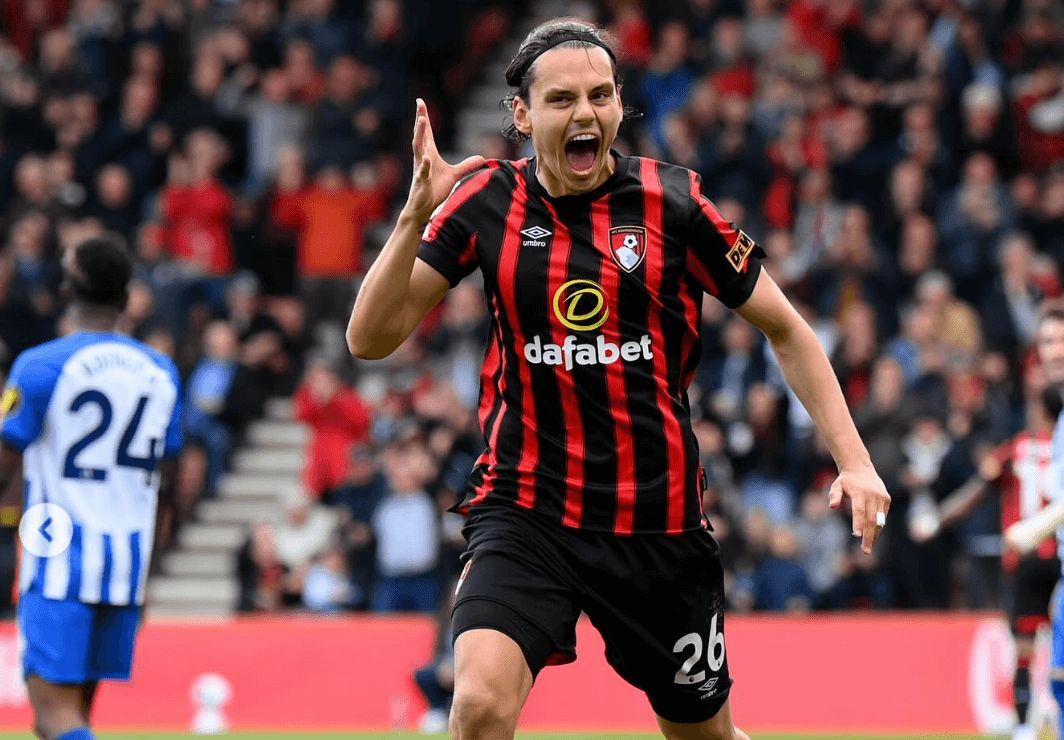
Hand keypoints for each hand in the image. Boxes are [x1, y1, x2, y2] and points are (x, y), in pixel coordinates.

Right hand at [405, 98, 485, 223]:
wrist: (424, 209)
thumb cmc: (435, 190)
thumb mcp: (454, 175)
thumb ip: (466, 165)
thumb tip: (482, 157)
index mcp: (429, 154)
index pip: (427, 133)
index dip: (423, 117)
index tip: (420, 102)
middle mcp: (422, 158)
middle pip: (420, 136)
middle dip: (420, 120)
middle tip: (419, 104)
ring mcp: (420, 169)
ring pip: (418, 149)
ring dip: (420, 135)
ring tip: (422, 121)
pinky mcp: (420, 182)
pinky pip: (422, 172)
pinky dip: (424, 165)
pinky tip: (426, 158)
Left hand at [828, 465, 890, 554]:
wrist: (861, 468)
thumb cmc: (846, 480)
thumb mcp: (836, 485)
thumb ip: (834, 495)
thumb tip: (832, 507)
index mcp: (859, 492)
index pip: (859, 510)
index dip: (858, 523)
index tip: (856, 535)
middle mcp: (872, 495)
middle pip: (871, 519)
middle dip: (868, 536)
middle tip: (865, 550)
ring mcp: (881, 497)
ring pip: (879, 520)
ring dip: (874, 534)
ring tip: (868, 547)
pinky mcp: (886, 499)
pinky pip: (883, 516)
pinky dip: (878, 526)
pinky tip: (873, 535)